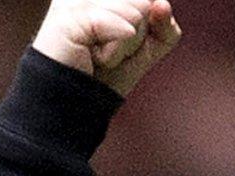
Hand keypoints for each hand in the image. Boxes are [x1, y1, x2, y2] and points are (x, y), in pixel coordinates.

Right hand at [31, 0, 181, 96]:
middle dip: (136, 39)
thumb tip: (161, 4)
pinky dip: (114, 53)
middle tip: (106, 53)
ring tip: (97, 56)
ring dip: (124, 49)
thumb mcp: (146, 51)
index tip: (118, 43)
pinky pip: (122, 28)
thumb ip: (164, 27)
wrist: (72, 107)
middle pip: (146, 5)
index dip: (146, 28)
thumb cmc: (104, 76)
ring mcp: (77, 0)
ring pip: (137, 15)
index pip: (150, 2)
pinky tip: (93, 58)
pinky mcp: (70, 16)